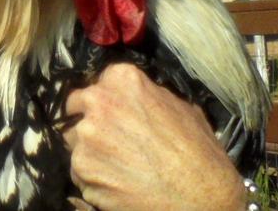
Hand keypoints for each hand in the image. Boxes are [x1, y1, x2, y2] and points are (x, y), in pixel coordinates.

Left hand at [62, 63, 245, 210]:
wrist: (203, 197)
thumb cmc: (198, 152)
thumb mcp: (181, 108)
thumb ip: (150, 95)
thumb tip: (138, 99)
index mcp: (124, 80)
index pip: (100, 82)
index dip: (107, 99)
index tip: (114, 112)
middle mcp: (99, 102)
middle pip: (77, 106)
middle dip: (88, 119)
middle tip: (109, 138)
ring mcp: (87, 136)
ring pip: (75, 140)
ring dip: (90, 150)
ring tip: (117, 165)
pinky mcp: (82, 169)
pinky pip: (79, 171)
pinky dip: (93, 178)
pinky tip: (117, 184)